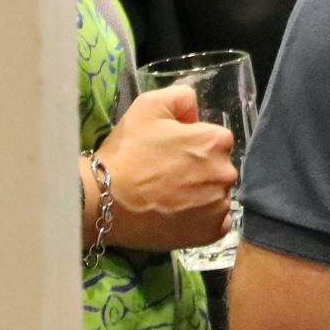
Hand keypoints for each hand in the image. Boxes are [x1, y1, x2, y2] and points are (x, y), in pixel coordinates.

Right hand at [87, 85, 237, 251]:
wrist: (102, 202)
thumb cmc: (126, 153)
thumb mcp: (149, 106)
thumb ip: (182, 97)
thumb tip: (195, 113)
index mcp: (217, 140)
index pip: (214, 140)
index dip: (191, 144)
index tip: (168, 154)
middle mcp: (226, 172)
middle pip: (218, 167)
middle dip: (198, 169)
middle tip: (166, 177)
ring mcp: (219, 204)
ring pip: (217, 194)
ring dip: (201, 195)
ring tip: (169, 198)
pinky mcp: (211, 232)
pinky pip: (217, 222)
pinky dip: (203, 220)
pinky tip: (180, 216)